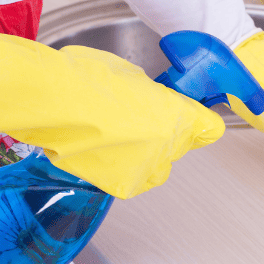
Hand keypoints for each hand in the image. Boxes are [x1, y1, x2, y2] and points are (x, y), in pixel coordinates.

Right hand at [0, 19, 224, 197]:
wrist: (53, 103)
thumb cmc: (89, 79)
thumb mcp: (134, 77)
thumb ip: (156, 96)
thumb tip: (157, 103)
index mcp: (178, 115)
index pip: (210, 128)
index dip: (201, 122)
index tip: (194, 118)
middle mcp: (169, 148)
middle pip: (181, 146)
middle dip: (167, 134)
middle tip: (140, 120)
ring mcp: (146, 169)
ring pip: (157, 165)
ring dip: (146, 154)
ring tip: (117, 136)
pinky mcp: (122, 185)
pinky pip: (132, 176)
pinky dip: (122, 166)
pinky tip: (103, 150)